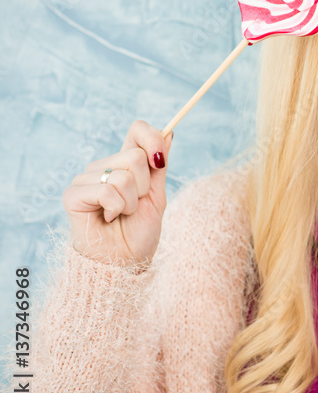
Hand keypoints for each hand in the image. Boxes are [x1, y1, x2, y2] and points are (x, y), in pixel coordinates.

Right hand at [62, 121, 172, 265]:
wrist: (124, 262)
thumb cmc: (139, 232)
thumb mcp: (156, 196)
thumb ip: (159, 166)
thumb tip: (170, 133)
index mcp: (125, 163)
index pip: (137, 129)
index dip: (153, 138)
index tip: (161, 162)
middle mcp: (104, 166)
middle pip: (135, 156)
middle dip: (145, 187)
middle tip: (134, 206)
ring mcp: (86, 179)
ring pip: (123, 176)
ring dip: (131, 202)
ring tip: (122, 214)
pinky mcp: (74, 194)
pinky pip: (107, 190)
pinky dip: (116, 208)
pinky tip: (108, 218)